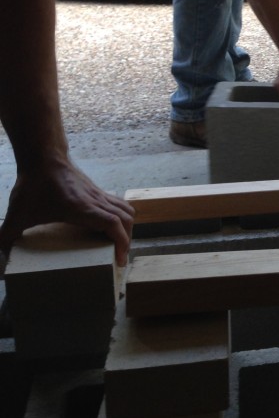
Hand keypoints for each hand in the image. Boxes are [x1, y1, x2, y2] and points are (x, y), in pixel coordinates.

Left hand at [0, 161, 133, 265]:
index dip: (122, 243)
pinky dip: (121, 216)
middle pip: (126, 219)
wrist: (43, 157)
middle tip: (118, 256)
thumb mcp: (17, 213)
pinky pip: (119, 204)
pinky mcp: (98, 191)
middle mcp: (96, 201)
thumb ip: (6, 236)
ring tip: (118, 242)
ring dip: (127, 227)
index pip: (113, 224)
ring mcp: (99, 195)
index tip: (119, 260)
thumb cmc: (33, 185)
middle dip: (127, 239)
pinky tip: (108, 225)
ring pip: (127, 210)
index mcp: (82, 209)